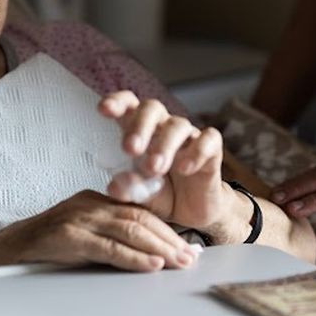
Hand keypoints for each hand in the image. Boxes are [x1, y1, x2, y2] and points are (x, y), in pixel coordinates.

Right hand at [0, 191, 198, 271]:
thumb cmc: (43, 248)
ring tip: (180, 262)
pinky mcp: (68, 236)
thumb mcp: (80, 236)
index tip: (186, 246)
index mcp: (94, 201)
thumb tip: (147, 256)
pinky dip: (134, 257)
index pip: (139, 212)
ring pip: (130, 229)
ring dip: (160, 248)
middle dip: (169, 239)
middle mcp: (89, 204)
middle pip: (140, 218)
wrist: (3, 251)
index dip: (166, 229)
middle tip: (191, 257)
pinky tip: (152, 265)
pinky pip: (109, 247)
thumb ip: (108, 239)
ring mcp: (78, 218)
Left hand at [98, 91, 243, 238]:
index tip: (104, 110)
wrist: (193, 213)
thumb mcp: (141, 196)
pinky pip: (209, 139)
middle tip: (130, 149)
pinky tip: (184, 169)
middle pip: (152, 108)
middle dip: (139, 126)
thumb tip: (114, 185)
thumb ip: (129, 190)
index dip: (117, 102)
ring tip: (155, 169)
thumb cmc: (162, 195)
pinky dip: (197, 152)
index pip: (129, 105)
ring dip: (164, 145)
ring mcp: (189, 137)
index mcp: (141, 131)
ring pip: (178, 125)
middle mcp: (164, 127)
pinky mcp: (212, 150)